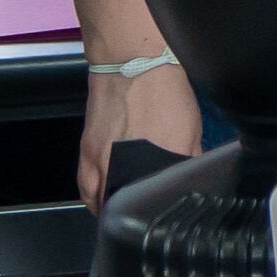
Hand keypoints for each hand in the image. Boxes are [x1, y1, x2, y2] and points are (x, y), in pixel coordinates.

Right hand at [76, 61, 199, 201]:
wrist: (131, 62)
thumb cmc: (164, 90)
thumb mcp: (191, 127)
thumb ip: (189, 156)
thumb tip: (188, 175)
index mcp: (163, 159)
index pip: (161, 198)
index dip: (161, 207)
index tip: (163, 212)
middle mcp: (128, 164)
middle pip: (126, 204)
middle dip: (132, 212)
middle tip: (139, 214)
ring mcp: (102, 160)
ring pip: (102, 201)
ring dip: (111, 209)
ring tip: (120, 213)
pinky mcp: (86, 151)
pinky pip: (85, 186)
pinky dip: (93, 198)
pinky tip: (100, 200)